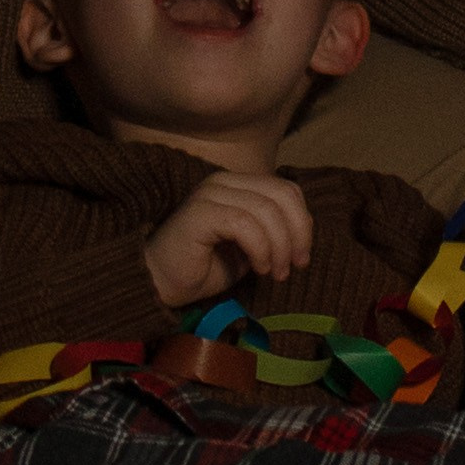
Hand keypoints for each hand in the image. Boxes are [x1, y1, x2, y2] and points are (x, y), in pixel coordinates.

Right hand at [142, 171, 312, 307]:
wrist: (161, 282)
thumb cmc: (204, 267)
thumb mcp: (251, 248)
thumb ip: (273, 231)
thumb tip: (303, 232)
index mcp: (238, 184)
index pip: (286, 190)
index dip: (302, 223)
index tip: (301, 257)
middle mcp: (224, 181)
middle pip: (282, 195)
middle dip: (297, 234)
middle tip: (294, 266)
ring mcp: (210, 193)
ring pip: (266, 210)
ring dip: (279, 248)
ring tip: (274, 273)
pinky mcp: (200, 211)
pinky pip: (244, 224)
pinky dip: (259, 249)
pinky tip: (257, 269)